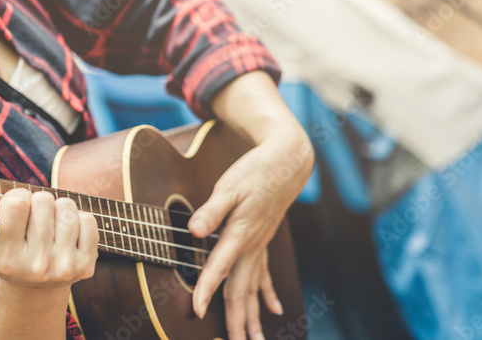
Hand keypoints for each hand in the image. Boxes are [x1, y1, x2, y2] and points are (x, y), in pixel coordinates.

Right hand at [0, 188, 98, 292]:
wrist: (35, 294)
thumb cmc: (7, 259)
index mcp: (8, 258)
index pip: (15, 203)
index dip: (16, 196)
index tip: (16, 204)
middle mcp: (37, 264)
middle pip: (43, 200)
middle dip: (38, 201)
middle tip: (34, 215)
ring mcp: (64, 266)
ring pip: (67, 206)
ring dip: (58, 208)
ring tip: (50, 221)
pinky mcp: (86, 266)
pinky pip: (89, 220)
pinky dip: (79, 219)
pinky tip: (67, 231)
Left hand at [188, 127, 313, 339]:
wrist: (287, 160)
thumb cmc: (255, 170)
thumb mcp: (229, 185)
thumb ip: (212, 210)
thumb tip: (194, 230)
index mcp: (240, 233)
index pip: (220, 268)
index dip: (206, 290)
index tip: (196, 311)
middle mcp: (252, 245)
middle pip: (241, 289)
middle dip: (236, 320)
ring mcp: (260, 245)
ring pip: (254, 288)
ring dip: (252, 316)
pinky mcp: (264, 239)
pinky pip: (265, 273)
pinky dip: (267, 293)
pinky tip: (274, 310)